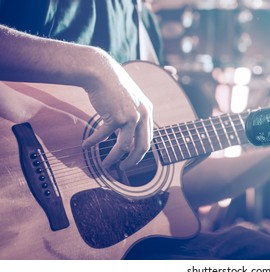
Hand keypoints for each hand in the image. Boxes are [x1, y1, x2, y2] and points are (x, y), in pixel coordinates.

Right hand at [81, 54, 152, 170]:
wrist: (100, 71)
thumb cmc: (112, 85)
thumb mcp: (130, 100)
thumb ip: (133, 117)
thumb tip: (128, 139)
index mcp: (148, 111)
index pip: (148, 138)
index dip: (139, 152)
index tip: (131, 159)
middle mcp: (142, 115)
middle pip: (142, 147)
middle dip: (132, 161)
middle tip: (123, 168)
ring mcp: (130, 116)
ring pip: (123, 146)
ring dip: (113, 158)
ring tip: (105, 164)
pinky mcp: (115, 117)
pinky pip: (103, 136)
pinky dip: (94, 142)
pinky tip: (86, 145)